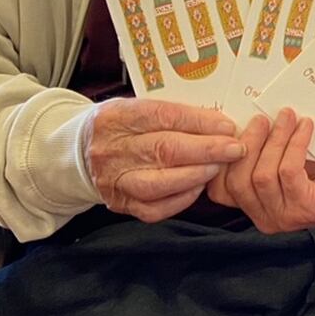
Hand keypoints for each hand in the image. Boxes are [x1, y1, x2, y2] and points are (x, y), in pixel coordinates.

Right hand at [83, 97, 245, 221]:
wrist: (79, 153)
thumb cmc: (121, 126)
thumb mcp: (136, 107)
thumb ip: (171, 113)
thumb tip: (218, 122)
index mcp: (116, 116)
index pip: (162, 116)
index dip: (198, 122)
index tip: (226, 126)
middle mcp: (110, 149)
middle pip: (163, 149)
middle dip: (206, 150)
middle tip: (235, 149)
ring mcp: (113, 180)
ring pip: (158, 182)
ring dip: (195, 175)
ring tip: (219, 167)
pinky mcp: (119, 204)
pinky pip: (154, 208)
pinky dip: (181, 199)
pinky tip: (198, 187)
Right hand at [207, 108, 314, 233]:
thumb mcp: (292, 155)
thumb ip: (268, 144)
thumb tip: (248, 111)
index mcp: (256, 205)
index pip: (220, 187)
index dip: (221, 155)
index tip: (232, 123)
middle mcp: (266, 217)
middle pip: (236, 181)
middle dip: (249, 142)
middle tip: (265, 116)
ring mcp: (286, 217)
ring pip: (261, 176)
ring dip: (274, 140)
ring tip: (289, 116)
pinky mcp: (308, 210)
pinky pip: (288, 173)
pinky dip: (295, 145)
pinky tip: (307, 127)